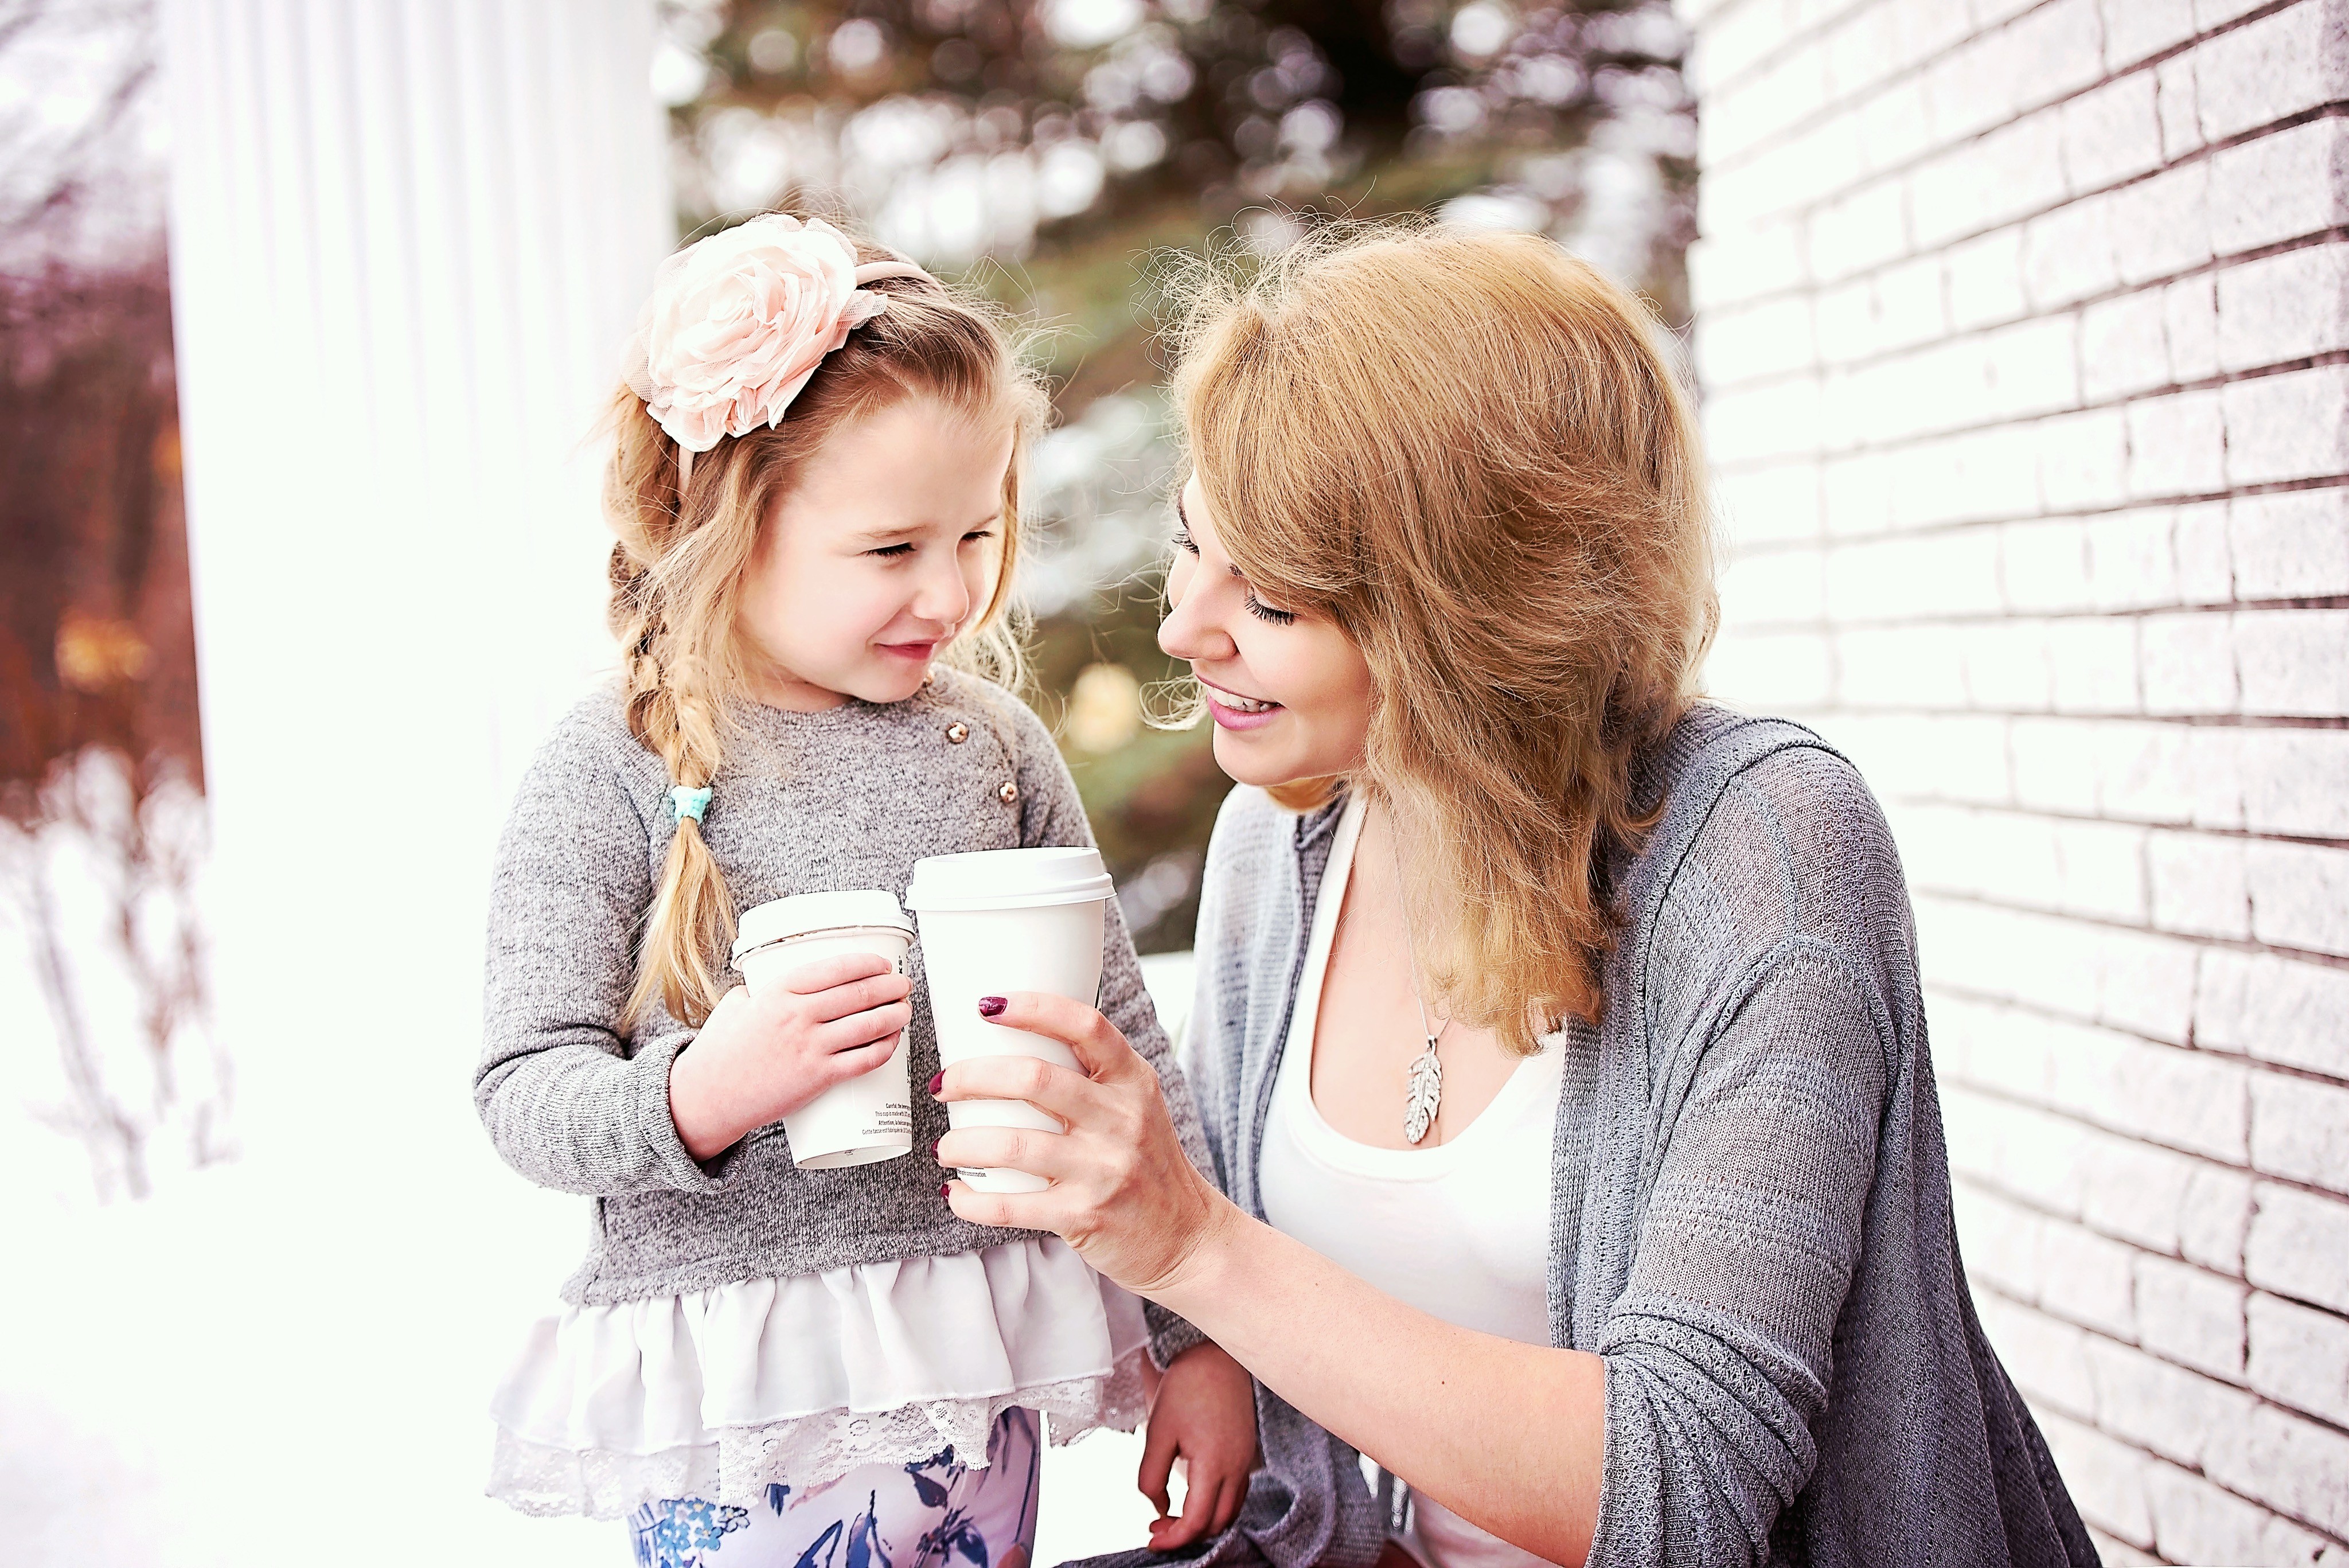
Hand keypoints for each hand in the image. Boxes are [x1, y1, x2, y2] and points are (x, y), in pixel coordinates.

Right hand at [668, 951, 911, 1160]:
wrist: (707, 1097)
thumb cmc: (719, 1052)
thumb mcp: (735, 1006)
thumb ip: (757, 992)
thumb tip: (772, 986)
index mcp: (779, 991)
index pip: (837, 968)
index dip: (869, 964)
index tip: (883, 964)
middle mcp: (798, 1015)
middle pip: (860, 994)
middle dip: (891, 986)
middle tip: (903, 985)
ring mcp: (810, 1047)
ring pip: (869, 1025)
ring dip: (896, 1015)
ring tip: (905, 1010)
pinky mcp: (818, 1078)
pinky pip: (863, 1060)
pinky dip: (885, 1048)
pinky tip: (893, 1042)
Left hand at [932, 991, 1240, 1296]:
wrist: (1186, 1238)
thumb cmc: (1147, 1164)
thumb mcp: (1137, 1107)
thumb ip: (1092, 1077)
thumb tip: (1014, 1045)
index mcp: (1133, 1082)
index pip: (1086, 1026)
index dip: (1033, 1008)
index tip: (986, 1005)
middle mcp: (1123, 1120)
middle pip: (1034, 1080)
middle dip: (972, 1077)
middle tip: (945, 1086)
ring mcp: (1104, 1170)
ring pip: (1013, 1145)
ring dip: (962, 1145)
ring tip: (945, 1148)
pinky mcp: (1085, 1216)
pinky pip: (1011, 1207)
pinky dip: (972, 1201)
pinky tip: (956, 1194)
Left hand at [1138, 1342, 1257, 1550]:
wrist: (1215, 1356)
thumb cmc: (1186, 1388)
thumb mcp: (1157, 1432)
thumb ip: (1151, 1476)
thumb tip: (1157, 1507)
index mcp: (1214, 1464)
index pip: (1197, 1521)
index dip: (1173, 1538)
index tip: (1152, 1539)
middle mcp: (1236, 1467)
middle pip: (1217, 1523)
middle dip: (1187, 1534)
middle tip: (1157, 1527)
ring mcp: (1245, 1460)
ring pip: (1230, 1511)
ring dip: (1203, 1521)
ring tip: (1172, 1514)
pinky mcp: (1246, 1451)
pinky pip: (1236, 1493)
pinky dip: (1216, 1504)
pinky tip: (1194, 1495)